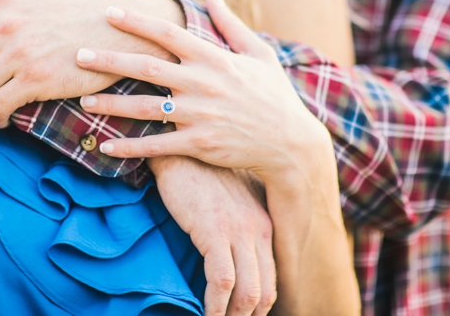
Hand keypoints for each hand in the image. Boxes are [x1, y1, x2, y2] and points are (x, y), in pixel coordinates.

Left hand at [76, 0, 330, 182]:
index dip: (136, 22)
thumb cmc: (274, 95)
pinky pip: (157, 146)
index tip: (108, 13)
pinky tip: (105, 145)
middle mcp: (203, 84)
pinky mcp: (199, 145)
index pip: (169, 33)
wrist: (291, 144)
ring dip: (111, 103)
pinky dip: (130, 146)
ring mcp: (200, 116)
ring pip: (145, 108)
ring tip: (82, 99)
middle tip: (78, 53)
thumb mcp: (260, 53)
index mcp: (215, 58)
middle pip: (146, 67)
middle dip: (110, 59)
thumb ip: (231, 24)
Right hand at [149, 156, 275, 315]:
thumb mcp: (227, 202)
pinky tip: (206, 314)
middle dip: (248, 315)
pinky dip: (215, 305)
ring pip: (248, 291)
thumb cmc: (196, 174)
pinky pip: (222, 280)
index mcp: (263, 224)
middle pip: (265, 290)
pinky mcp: (214, 230)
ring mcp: (238, 230)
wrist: (179, 149)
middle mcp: (258, 229)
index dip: (258, 305)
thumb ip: (234, 226)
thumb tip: (225, 257)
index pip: (271, 277)